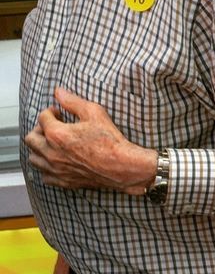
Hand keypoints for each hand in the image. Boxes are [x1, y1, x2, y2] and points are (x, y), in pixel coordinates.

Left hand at [24, 87, 156, 193]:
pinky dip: (47, 168)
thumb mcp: (94, 112)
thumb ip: (72, 101)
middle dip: (40, 129)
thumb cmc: (111, 141)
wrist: (124, 166)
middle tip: (52, 127)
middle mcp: (52, 153)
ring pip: (34, 158)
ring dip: (40, 149)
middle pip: (31, 138)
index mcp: (57, 134)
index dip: (51, 112)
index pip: (42, 117)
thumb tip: (59, 92)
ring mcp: (57, 169)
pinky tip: (57, 162)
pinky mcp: (65, 181)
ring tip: (52, 145)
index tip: (58, 113)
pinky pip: (45, 176)